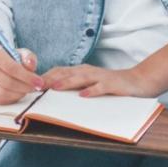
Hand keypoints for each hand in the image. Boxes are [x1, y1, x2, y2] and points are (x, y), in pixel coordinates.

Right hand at [0, 43, 42, 103]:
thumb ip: (28, 58)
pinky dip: (11, 99)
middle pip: (7, 82)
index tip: (39, 82)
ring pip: (2, 94)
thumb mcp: (20, 54)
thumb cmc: (9, 59)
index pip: (11, 68)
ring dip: (18, 94)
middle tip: (36, 88)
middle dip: (25, 87)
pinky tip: (17, 93)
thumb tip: (30, 65)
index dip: (27, 77)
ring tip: (26, 89)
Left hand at [42, 62, 158, 97]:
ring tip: (54, 87)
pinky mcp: (112, 84)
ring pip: (80, 78)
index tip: (30, 84)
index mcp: (81, 71)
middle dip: (50, 78)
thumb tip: (52, 93)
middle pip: (66, 72)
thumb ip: (74, 86)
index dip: (45, 76)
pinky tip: (83, 95)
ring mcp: (100, 77)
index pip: (59, 71)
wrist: (137, 81)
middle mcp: (88, 71)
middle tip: (35, 85)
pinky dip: (91, 91)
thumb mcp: (90, 84)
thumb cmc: (110, 84)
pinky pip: (100, 87)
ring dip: (67, 82)